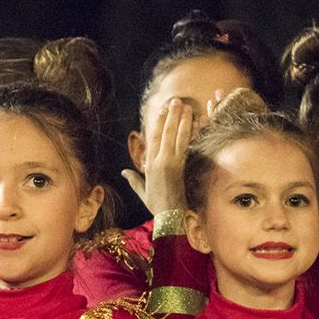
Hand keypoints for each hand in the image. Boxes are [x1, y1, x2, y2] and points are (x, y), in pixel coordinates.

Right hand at [141, 97, 194, 213]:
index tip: (162, 109)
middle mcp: (159, 162)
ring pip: (177, 137)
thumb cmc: (157, 207)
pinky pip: (187, 147)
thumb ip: (134, 180)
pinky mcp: (182, 168)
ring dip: (182, 120)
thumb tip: (123, 171)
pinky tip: (196, 124)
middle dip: (171, 115)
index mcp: (150, 165)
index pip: (153, 138)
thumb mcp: (143, 192)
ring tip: (187, 106)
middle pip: (165, 133)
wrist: (170, 218)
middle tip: (176, 100)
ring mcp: (172, 164)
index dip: (158, 122)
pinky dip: (191, 135)